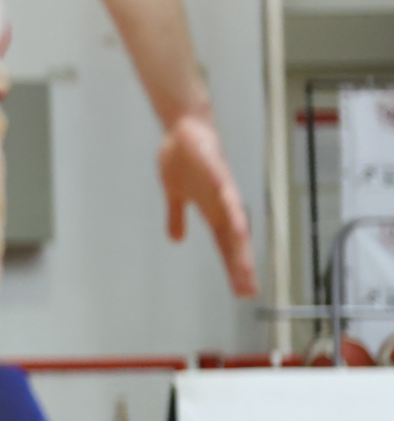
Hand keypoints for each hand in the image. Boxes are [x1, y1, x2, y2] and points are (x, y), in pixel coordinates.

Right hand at [158, 113, 256, 297]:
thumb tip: (176, 239)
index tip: (241, 292)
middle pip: (233, 241)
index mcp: (212, 211)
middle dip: (240, 266)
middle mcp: (222, 204)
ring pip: (234, 221)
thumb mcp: (174, 194)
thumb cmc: (182, 159)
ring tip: (244, 265)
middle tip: (247, 290)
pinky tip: (236, 224)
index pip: (225, 246)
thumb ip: (177, 217)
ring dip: (240, 245)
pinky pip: (225, 192)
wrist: (185, 128)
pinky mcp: (215, 170)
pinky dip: (232, 208)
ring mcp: (221, 188)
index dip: (233, 268)